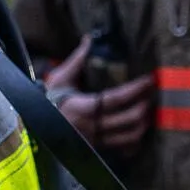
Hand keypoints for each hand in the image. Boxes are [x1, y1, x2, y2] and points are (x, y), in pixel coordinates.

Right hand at [43, 36, 155, 151]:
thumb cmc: (51, 98)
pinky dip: (134, 142)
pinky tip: (139, 131)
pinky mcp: (97, 148)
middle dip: (144, 106)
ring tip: (148, 111)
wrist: (37, 123)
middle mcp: (90, 126)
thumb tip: (88, 39)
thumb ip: (77, 60)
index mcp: (81, 107)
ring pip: (128, 138)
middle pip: (127, 120)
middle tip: (151, 95)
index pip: (114, 99)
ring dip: (143, 124)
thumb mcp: (60, 78)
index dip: (135, 89)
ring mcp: (95, 140)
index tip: (149, 80)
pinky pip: (122, 150)